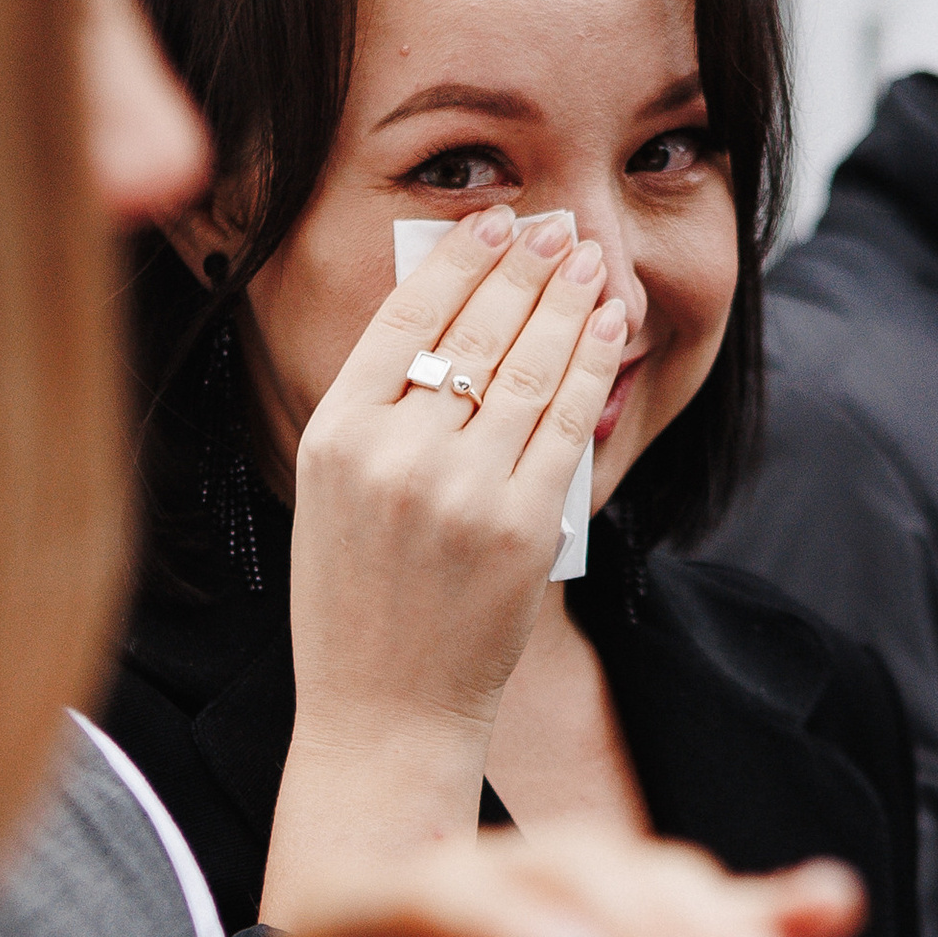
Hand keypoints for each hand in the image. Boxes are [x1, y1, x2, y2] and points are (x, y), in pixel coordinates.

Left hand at [205, 824, 864, 936]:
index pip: (427, 898)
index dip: (506, 922)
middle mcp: (458, 907)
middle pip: (560, 874)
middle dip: (643, 927)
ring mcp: (552, 929)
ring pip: (640, 888)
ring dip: (714, 933)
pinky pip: (698, 924)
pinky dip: (763, 917)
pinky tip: (825, 910)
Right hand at [262, 206, 625, 921]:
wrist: (385, 714)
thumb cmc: (356, 605)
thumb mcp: (332, 494)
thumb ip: (375, 409)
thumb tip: (445, 312)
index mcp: (333, 438)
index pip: (404, 318)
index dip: (458, 259)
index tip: (494, 221)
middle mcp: (393, 456)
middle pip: (474, 330)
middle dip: (523, 265)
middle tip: (554, 225)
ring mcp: (461, 492)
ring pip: (528, 367)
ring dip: (566, 301)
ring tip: (585, 260)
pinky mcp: (522, 527)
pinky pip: (566, 423)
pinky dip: (591, 364)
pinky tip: (605, 326)